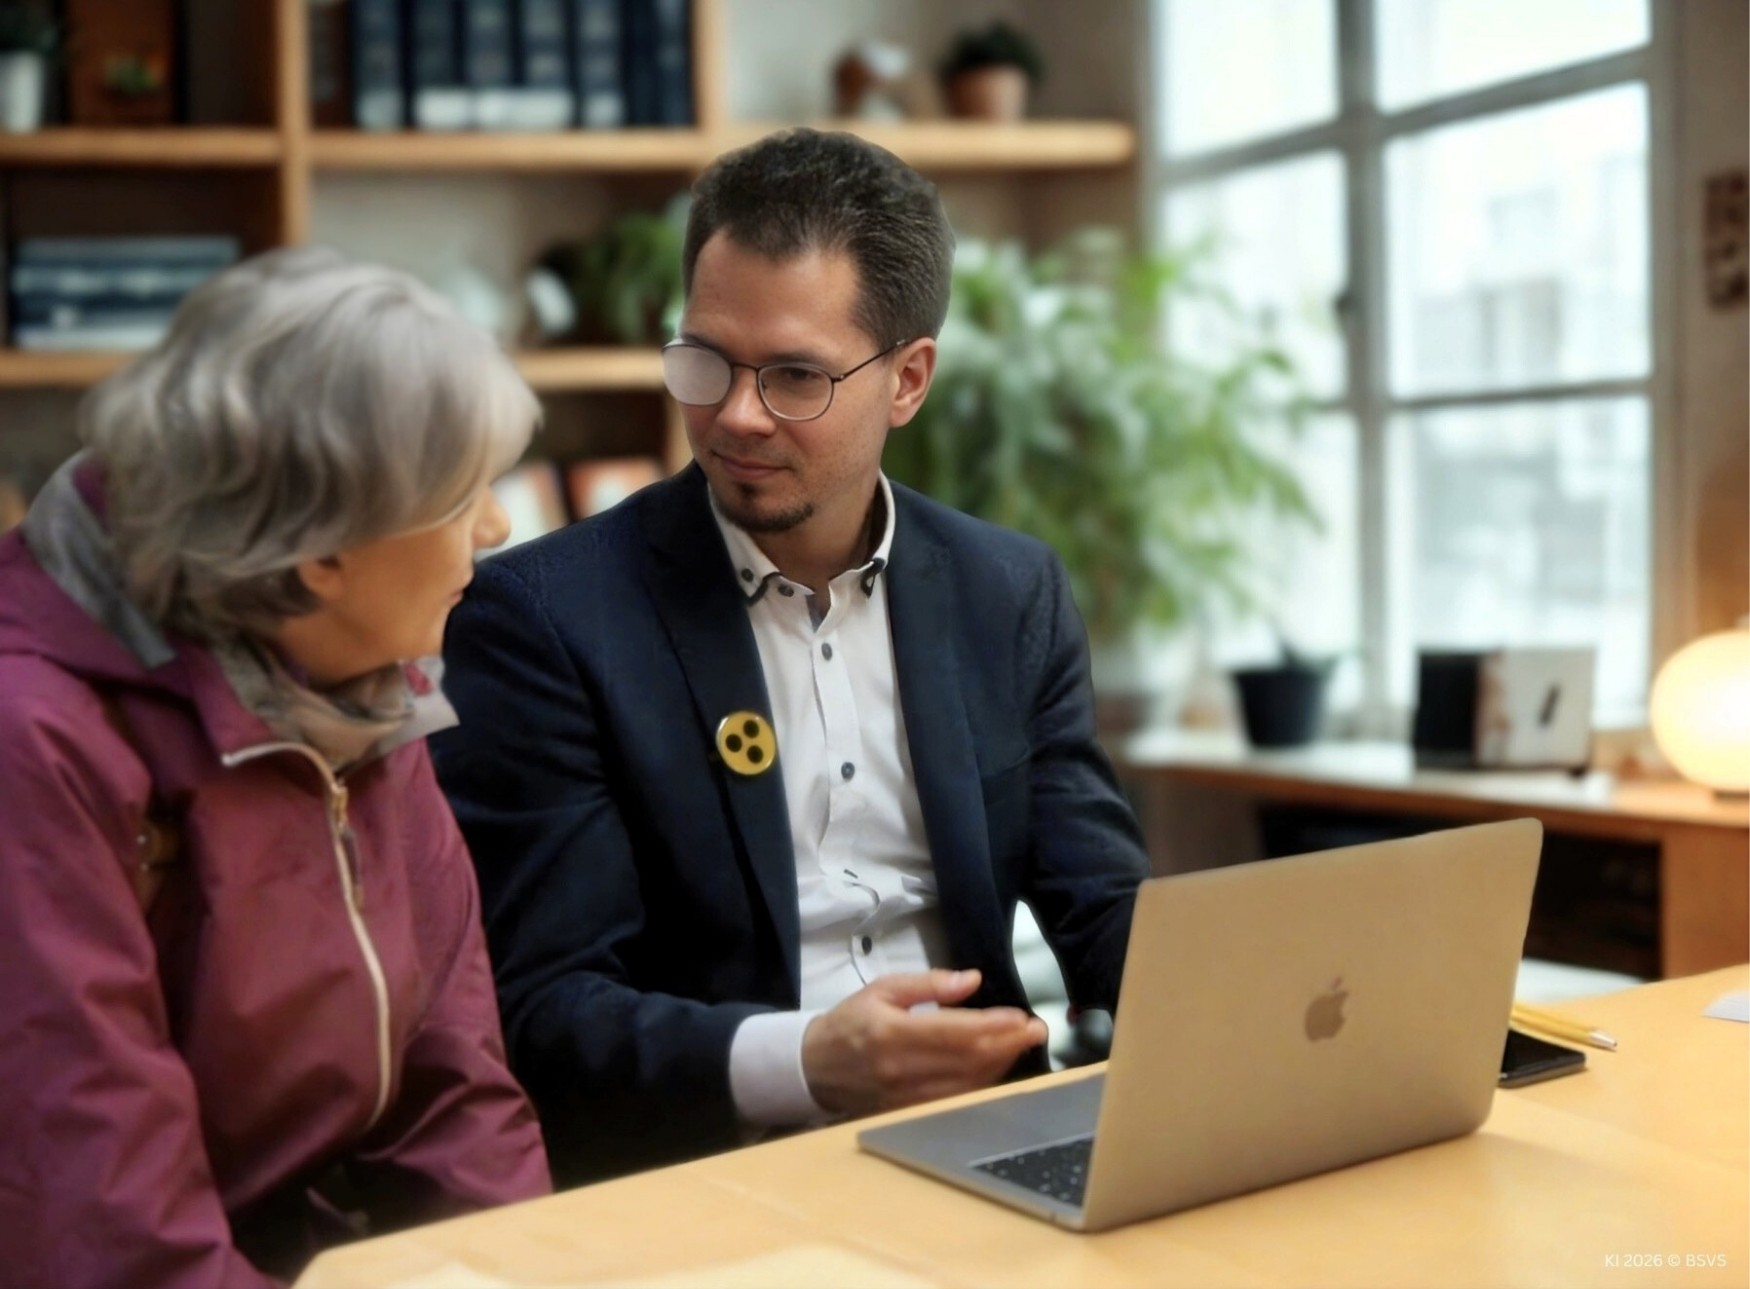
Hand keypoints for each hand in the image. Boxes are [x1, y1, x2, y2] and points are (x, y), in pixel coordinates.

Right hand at [801, 969, 1047, 1117]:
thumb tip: (972, 980)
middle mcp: (902, 1069)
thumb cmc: (850, 1022)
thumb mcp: (883, 989)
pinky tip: (996, 1067)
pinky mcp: (910, 1113)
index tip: (1023, 1018)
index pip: (957, 1032)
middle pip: (970, 1061)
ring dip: (1001, 1065)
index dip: (995, 1027)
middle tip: (1037, 1030)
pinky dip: (982, 1083)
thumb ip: (929, 984)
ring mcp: (907, 1097)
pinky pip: (957, 1099)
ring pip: (968, 1084)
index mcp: (893, 1033)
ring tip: (1021, 1045)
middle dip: (1009, 1046)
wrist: (814, 1067)